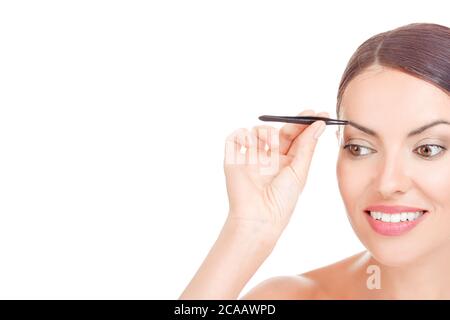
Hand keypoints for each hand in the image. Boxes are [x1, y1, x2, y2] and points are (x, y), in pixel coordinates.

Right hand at [223, 109, 327, 236]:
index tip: (320, 114)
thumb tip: (320, 123)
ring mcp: (250, 157)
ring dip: (267, 133)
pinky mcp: (233, 159)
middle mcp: (268, 159)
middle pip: (279, 131)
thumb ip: (307, 146)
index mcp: (285, 163)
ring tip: (270, 147)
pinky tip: (252, 144)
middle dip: (292, 123)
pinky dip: (243, 135)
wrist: (259, 217)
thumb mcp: (299, 171)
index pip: (295, 138)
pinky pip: (235, 137)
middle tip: (303, 118)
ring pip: (257, 130)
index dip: (306, 125)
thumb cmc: (282, 200)